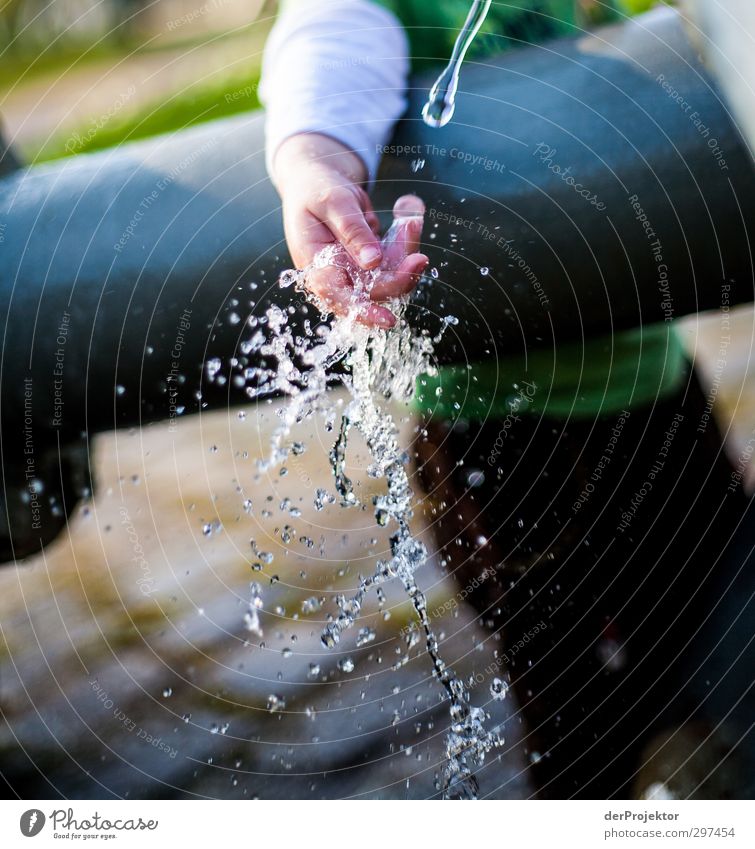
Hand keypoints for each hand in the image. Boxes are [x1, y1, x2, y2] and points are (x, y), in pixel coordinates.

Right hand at [273, 133, 427, 327]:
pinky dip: (406, 242)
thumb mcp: (332, 202)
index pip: (338, 298)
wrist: (316, 182)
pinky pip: (396, 262)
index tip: (388, 320)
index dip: (363, 312)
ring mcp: (356, 271)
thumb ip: (352, 231)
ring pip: (391, 277)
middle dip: (401, 269)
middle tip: (413, 230)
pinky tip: (409, 218)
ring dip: (407, 252)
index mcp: (317, 266)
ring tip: (410, 218)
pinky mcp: (371, 263)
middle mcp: (338, 275)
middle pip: (375, 290)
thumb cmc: (315, 190)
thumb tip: (373, 262)